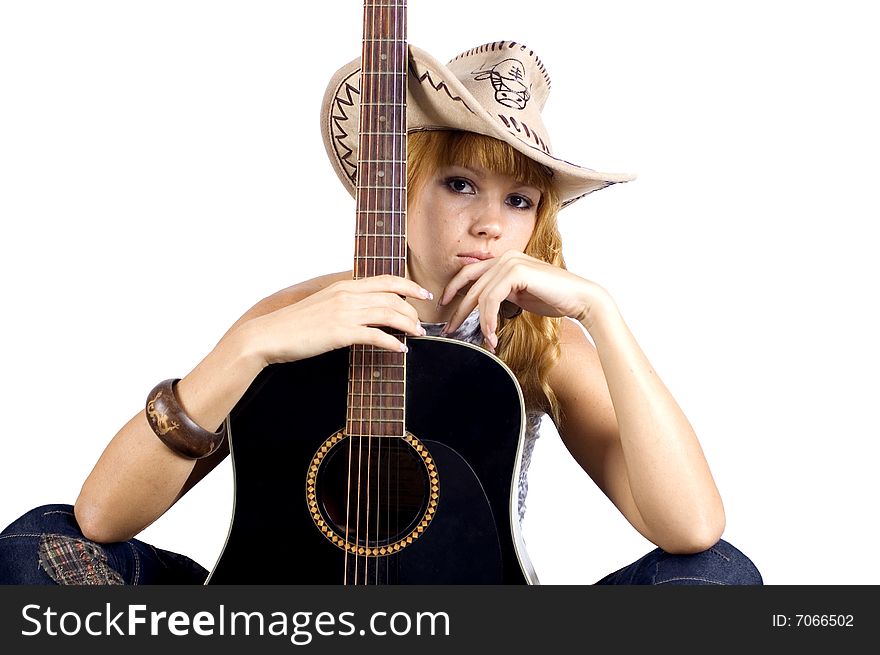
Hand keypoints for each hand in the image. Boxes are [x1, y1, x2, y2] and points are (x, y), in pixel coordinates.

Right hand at [244, 275, 431, 365]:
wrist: (269, 335)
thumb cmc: (294, 324)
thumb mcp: (323, 304)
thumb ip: (345, 302)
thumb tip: (365, 310)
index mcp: (344, 285)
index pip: (386, 279)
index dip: (410, 286)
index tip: (424, 295)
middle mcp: (347, 295)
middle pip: (393, 297)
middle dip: (412, 311)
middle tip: (420, 324)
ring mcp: (344, 313)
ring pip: (389, 314)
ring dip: (408, 325)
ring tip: (417, 335)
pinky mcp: (340, 332)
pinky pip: (376, 335)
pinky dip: (393, 342)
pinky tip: (402, 350)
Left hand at [439, 251, 609, 350]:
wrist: (580, 299)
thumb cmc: (554, 298)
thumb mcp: (520, 295)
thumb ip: (502, 294)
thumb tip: (483, 306)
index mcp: (505, 259)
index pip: (470, 273)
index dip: (453, 289)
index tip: (444, 307)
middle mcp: (505, 257)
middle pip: (471, 284)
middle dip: (458, 310)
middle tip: (450, 330)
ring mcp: (511, 262)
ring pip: (481, 295)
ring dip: (480, 322)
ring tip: (487, 340)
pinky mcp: (516, 272)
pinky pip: (492, 299)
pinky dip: (489, 319)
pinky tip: (493, 334)